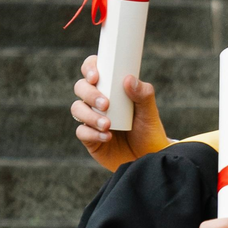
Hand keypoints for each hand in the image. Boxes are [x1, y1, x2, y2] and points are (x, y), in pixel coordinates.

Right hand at [72, 54, 170, 170]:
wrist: (149, 158)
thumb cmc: (148, 131)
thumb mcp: (149, 112)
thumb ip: (143, 95)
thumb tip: (128, 79)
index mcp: (111, 89)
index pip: (94, 70)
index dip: (90, 68)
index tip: (96, 76)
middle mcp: (97, 101)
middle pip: (81, 87)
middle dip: (90, 94)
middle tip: (106, 104)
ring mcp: (91, 119)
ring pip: (77, 109)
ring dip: (90, 115)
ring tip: (108, 125)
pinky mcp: (89, 137)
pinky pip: (81, 131)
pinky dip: (92, 133)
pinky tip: (107, 136)